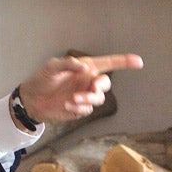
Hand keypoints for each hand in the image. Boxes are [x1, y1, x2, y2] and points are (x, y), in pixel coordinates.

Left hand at [16, 53, 142, 124]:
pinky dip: (79, 108)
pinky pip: (88, 109)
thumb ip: (68, 64)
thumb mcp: (51, 67)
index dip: (124, 62)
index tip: (138, 62)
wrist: (33, 100)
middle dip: (101, 87)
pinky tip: (67, 106)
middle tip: (92, 88)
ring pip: (98, 99)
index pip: (108, 64)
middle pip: (106, 84)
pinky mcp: (81, 109)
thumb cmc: (41, 80)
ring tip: (72, 99)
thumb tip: (84, 68)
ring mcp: (85, 95)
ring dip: (88, 99)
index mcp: (85, 68)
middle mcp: (88, 81)